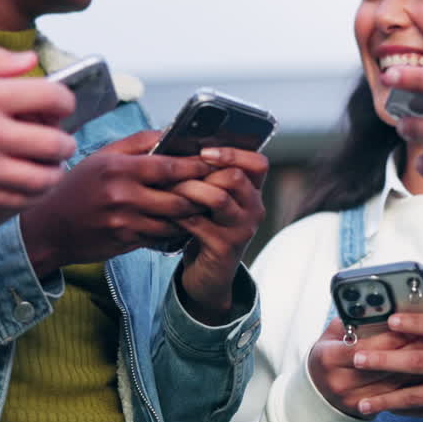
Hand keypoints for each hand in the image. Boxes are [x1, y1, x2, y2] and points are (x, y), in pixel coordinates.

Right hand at [0, 47, 77, 211]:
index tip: (60, 106)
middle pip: (56, 143)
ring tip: (50, 166)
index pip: (51, 98)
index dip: (65, 101)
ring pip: (43, 178)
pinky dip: (34, 193)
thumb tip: (31, 61)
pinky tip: (31, 185)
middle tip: (59, 140)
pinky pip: (20, 200)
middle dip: (65, 141)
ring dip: (54, 172)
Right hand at [19, 131, 217, 274]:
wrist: (49, 228)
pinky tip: (186, 222)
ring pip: (174, 220)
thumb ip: (137, 143)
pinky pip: (162, 236)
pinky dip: (177, 229)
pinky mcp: (126, 241)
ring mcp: (125, 222)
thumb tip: (170, 131)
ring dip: (193, 214)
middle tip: (220, 188)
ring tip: (208, 205)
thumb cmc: (76, 188)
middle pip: (179, 196)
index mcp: (118, 168)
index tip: (214, 162)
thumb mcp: (102, 157)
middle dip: (202, 193)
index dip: (196, 165)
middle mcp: (123, 195)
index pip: (169, 166)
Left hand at [172, 147, 268, 323]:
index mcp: (253, 191)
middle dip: (201, 171)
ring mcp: (242, 229)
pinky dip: (178, 214)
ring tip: (166, 188)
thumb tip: (179, 146)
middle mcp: (254, 208)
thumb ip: (207, 177)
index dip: (232, 153)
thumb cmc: (206, 230)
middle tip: (175, 171)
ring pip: (218, 197)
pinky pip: (199, 223)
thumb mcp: (212, 201)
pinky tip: (164, 211)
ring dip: (188, 190)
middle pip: (235, 176)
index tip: (204, 152)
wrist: (209, 275)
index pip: (258, 162)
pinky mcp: (226, 247)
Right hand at [307, 318, 422, 418]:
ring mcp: (352, 398)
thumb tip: (381, 307)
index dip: (389, 338)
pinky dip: (412, 382)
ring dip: (417, 367)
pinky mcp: (364, 410)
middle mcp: (339, 381)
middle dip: (409, 350)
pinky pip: (394, 395)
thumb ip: (352, 321)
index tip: (411, 327)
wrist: (318, 390)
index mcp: (329, 357)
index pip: (363, 347)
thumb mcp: (332, 335)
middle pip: (382, 366)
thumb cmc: (329, 355)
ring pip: (392, 383)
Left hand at [350, 310, 422, 421]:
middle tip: (357, 359)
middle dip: (385, 361)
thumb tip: (412, 311)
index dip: (416, 323)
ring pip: (417, 396)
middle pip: (420, 362)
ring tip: (360, 401)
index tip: (390, 320)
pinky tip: (381, 407)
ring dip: (385, 398)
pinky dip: (401, 410)